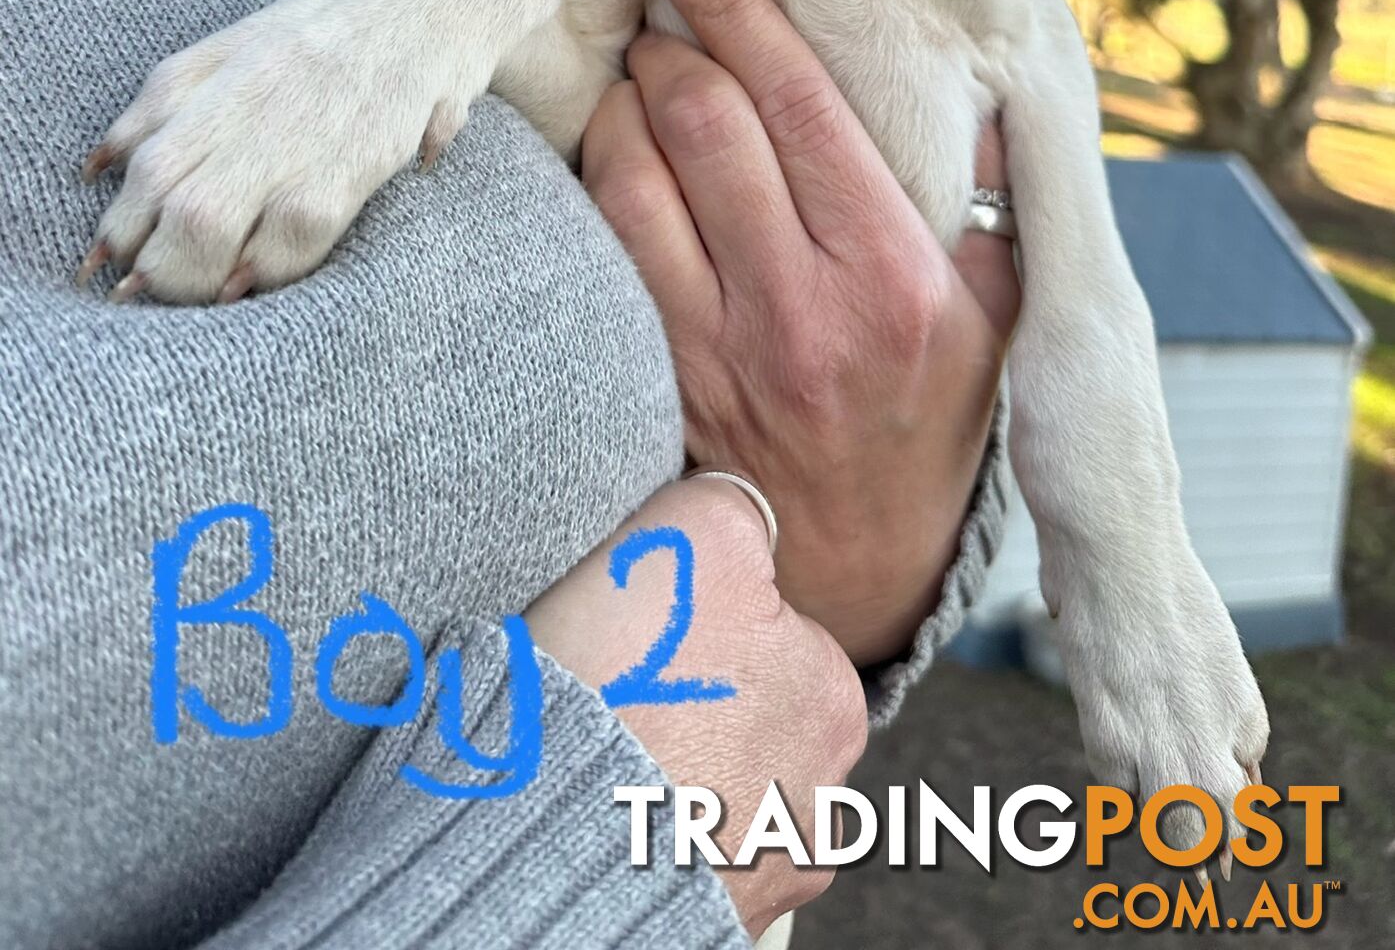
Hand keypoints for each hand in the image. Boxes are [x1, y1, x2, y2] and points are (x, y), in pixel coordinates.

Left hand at [78, 0, 563, 302]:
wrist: (434, 4)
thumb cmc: (327, 36)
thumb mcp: (236, 45)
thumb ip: (164, 100)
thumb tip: (95, 168)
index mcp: (218, 68)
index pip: (145, 156)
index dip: (119, 221)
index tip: (106, 261)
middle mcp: (253, 97)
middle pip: (169, 192)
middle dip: (149, 257)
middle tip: (144, 290)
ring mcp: (304, 130)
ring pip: (214, 220)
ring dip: (192, 275)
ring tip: (193, 295)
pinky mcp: (357, 159)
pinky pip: (294, 234)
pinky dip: (264, 271)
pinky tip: (249, 286)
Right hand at [528, 476, 864, 937]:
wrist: (543, 837)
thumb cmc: (626, 687)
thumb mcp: (694, 532)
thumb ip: (736, 507)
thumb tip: (740, 506)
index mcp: (833, 700)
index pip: (773, 632)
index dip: (699, 618)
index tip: (648, 628)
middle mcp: (821, 801)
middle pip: (751, 714)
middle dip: (693, 700)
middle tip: (620, 685)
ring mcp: (764, 872)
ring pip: (716, 788)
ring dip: (671, 770)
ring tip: (603, 750)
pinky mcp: (706, 919)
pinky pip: (679, 852)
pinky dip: (645, 831)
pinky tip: (603, 806)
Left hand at [582, 0, 1019, 667]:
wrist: (853, 568)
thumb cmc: (934, 416)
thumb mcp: (1002, 314)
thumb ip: (994, 196)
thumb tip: (982, 78)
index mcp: (896, 274)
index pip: (801, 104)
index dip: (736, 5)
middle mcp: (802, 307)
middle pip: (705, 120)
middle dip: (669, 30)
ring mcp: (718, 346)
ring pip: (633, 172)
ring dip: (623, 93)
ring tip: (639, 59)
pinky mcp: (659, 373)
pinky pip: (605, 242)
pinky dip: (598, 167)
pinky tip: (611, 134)